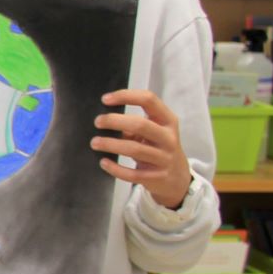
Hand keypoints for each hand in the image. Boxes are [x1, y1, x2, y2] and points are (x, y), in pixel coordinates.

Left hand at [94, 89, 191, 209]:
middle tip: (98, 122)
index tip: (105, 99)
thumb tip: (104, 120)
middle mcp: (169, 138)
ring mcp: (164, 158)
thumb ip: (134, 124)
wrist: (177, 176)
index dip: (126, 96)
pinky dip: (115, 168)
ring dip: (111, 144)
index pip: (149, 100)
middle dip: (115, 121)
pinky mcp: (157, 177)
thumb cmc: (158, 147)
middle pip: (140, 125)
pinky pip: (133, 173)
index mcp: (168, 121)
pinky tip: (103, 162)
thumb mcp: (154, 131)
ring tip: (95, 142)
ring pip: (134, 149)